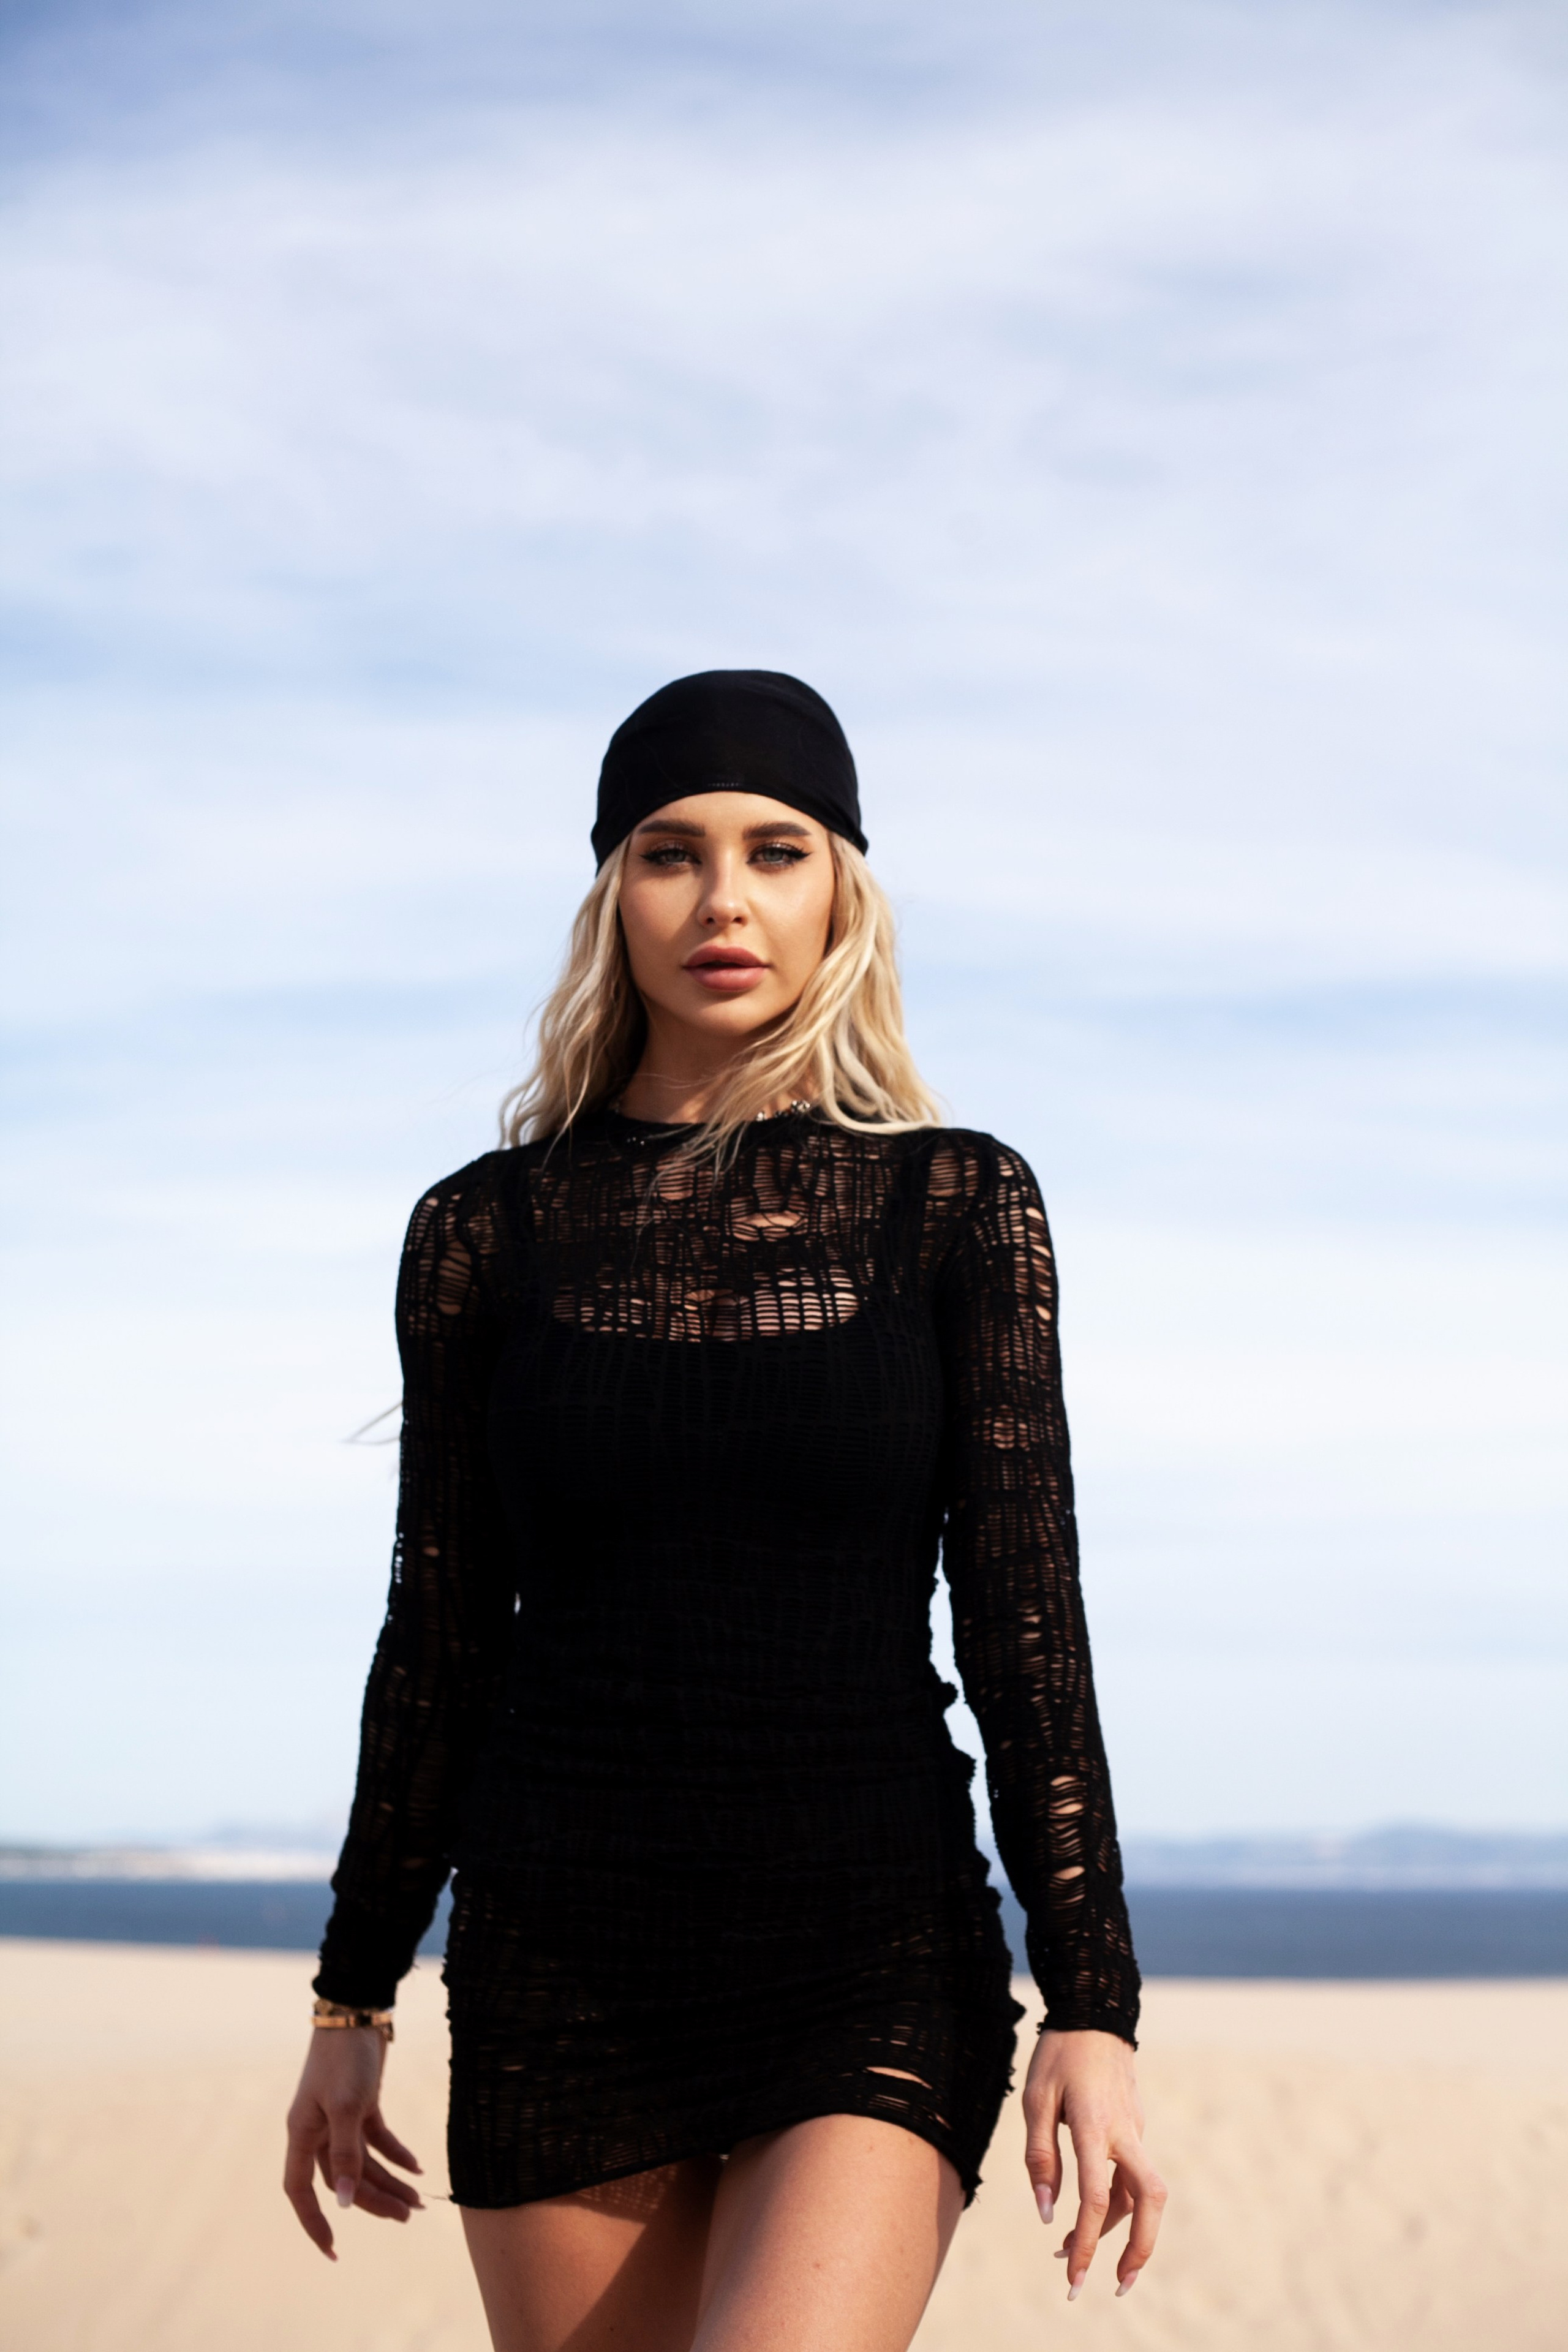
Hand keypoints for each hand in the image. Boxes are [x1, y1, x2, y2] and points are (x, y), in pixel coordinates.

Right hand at [283, 2025, 424, 2258]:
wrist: (359, 2012)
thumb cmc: (345, 2057)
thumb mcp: (346, 2106)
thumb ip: (346, 2153)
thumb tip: (345, 2202)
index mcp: (302, 2133)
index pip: (302, 2191)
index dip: (314, 2222)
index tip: (333, 2250)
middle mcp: (318, 2130)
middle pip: (344, 2180)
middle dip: (374, 2201)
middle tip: (407, 2217)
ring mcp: (339, 2118)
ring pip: (363, 2163)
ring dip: (389, 2181)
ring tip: (418, 2201)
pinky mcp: (361, 2104)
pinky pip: (377, 2140)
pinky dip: (395, 2154)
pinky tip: (417, 2168)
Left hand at [1022, 2026, 1165, 2299]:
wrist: (1094, 2013)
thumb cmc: (1058, 2055)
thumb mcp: (1035, 2099)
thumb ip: (1041, 2156)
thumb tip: (1046, 2211)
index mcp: (1095, 2125)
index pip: (1096, 2196)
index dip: (1085, 2241)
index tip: (1072, 2274)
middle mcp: (1124, 2131)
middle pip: (1150, 2199)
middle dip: (1139, 2248)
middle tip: (1118, 2286)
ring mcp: (1135, 2129)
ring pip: (1139, 2192)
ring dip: (1115, 2229)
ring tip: (1070, 2251)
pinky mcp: (1136, 2128)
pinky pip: (1131, 2174)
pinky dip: (1114, 2202)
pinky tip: (1085, 2212)